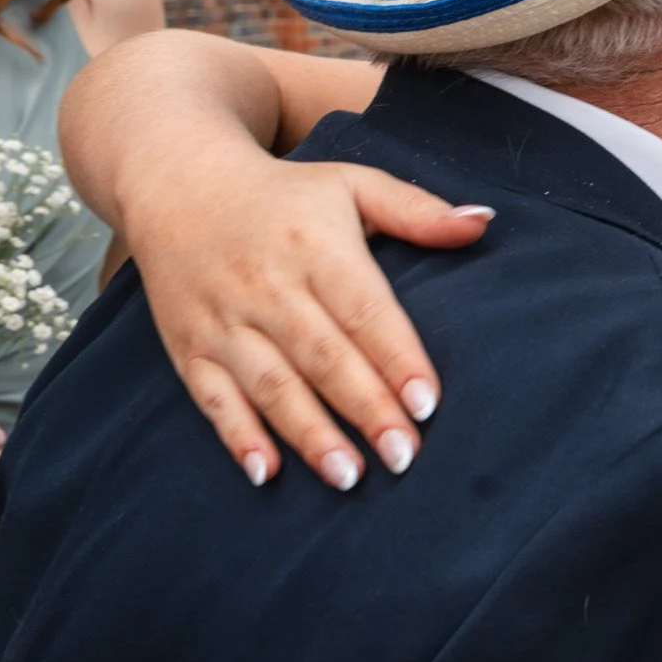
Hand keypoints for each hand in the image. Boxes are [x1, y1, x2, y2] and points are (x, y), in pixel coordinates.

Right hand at [118, 139, 489, 489]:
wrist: (179, 185)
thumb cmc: (284, 196)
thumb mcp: (352, 185)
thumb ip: (416, 210)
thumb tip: (482, 222)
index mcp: (315, 246)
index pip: (363, 310)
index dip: (396, 358)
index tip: (427, 403)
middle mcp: (267, 286)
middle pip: (323, 356)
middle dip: (364, 408)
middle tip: (403, 455)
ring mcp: (223, 320)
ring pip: (270, 384)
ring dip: (309, 433)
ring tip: (349, 476)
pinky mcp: (188, 346)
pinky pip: (212, 397)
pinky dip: (237, 435)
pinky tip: (265, 472)